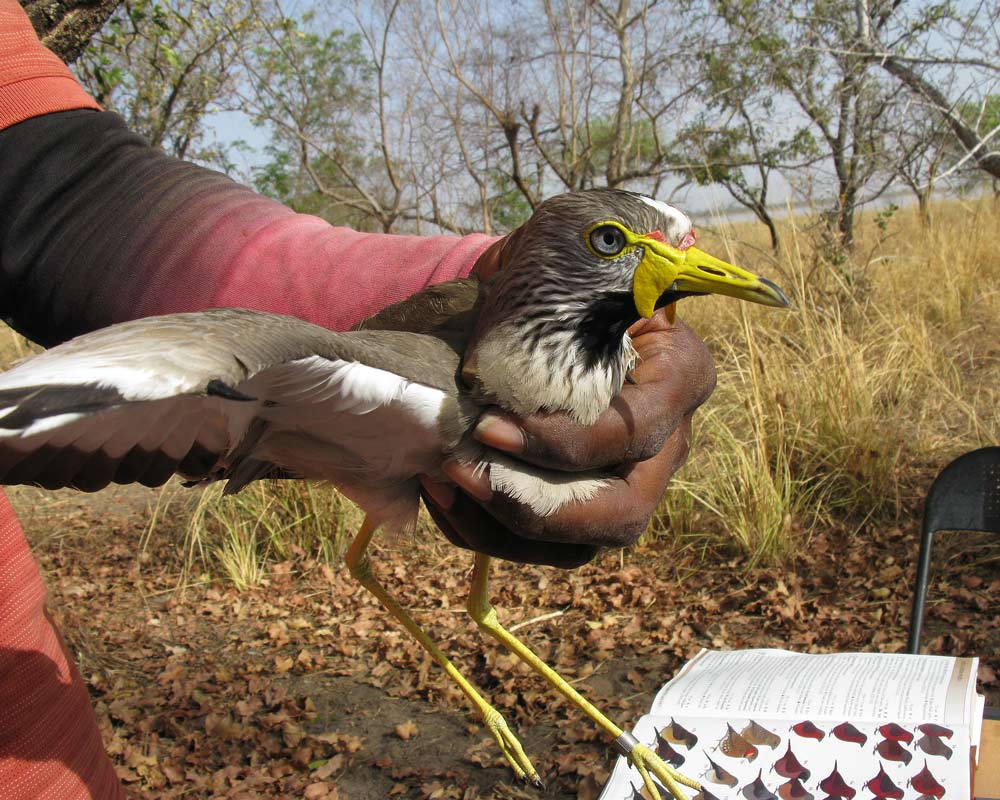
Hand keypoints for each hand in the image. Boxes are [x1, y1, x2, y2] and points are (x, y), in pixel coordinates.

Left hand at [420, 252, 716, 567]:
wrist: (553, 306)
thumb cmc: (565, 276)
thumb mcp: (569, 252)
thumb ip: (571, 260)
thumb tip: (562, 263)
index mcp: (679, 375)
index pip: (639, 430)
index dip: (567, 443)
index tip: (488, 424)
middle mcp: (666, 442)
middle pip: (622, 513)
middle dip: (535, 507)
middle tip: (459, 470)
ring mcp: (629, 481)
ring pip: (582, 545)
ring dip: (500, 528)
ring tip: (438, 481)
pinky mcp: (586, 507)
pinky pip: (545, 547)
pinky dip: (485, 532)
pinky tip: (439, 493)